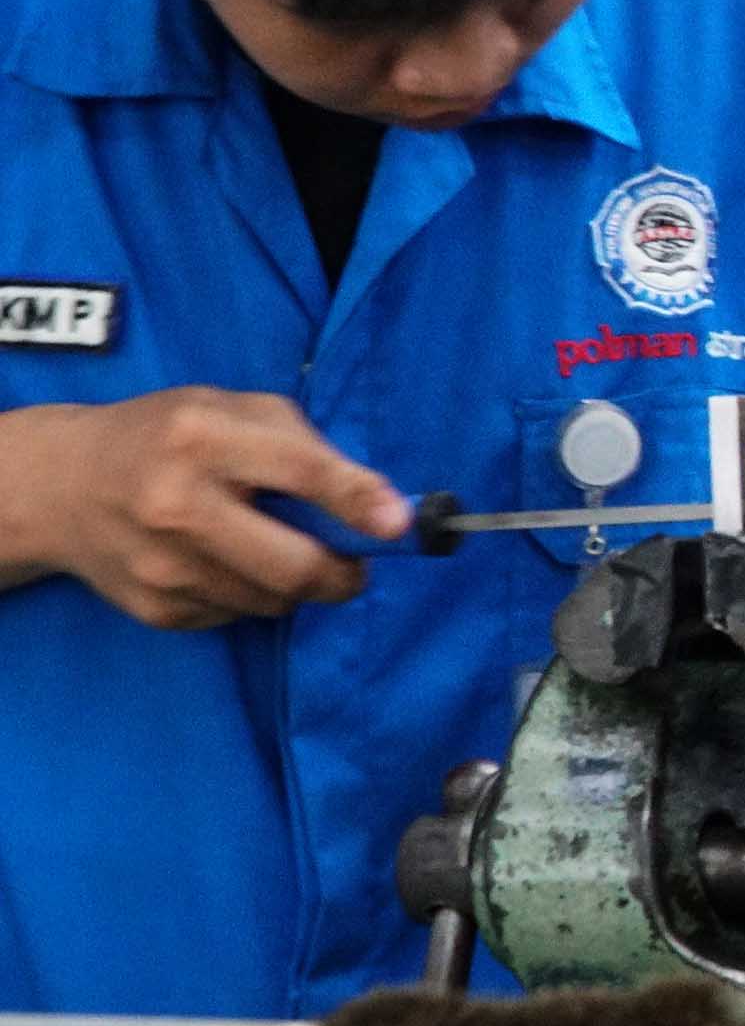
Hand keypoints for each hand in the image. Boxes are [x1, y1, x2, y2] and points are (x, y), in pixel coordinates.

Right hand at [10, 389, 407, 627]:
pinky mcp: (156, 607)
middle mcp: (177, 503)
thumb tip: (380, 506)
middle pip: (295, 565)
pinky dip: (251, 595)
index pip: (301, 472)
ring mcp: (163, 564)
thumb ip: (306, 447)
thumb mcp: (234, 410)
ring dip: (296, 584)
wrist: (63, 485)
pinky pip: (238, 615)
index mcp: (202, 437)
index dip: (358, 502)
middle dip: (345, 572)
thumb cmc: (169, 436)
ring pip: (275, 600)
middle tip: (355, 564)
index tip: (399, 526)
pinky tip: (223, 562)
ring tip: (272, 547)